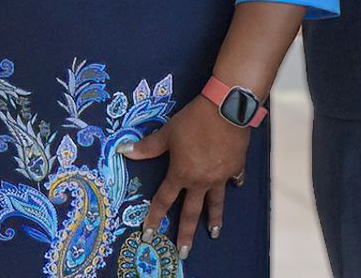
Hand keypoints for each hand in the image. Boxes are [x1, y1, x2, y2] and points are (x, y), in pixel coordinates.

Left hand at [123, 96, 250, 260]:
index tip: (148, 234)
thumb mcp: (168, 132)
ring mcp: (219, 176)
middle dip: (186, 233)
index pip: (164, 200)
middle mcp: (200, 180)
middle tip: (184, 252)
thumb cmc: (194, 120)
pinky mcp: (235, 166)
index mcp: (181, 173)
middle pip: (191, 212)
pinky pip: (234, 178)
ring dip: (214, 219)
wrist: (226, 109)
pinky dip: (234, 183)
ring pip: (216, 202)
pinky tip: (236, 185)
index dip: (154, 217)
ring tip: (214, 233)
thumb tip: (124, 151)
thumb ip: (148, 146)